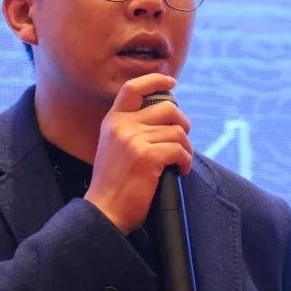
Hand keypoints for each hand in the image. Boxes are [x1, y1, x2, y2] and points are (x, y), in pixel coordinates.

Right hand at [84, 73, 192, 233]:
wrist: (104, 211)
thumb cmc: (113, 184)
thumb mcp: (114, 148)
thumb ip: (130, 130)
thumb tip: (165, 117)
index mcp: (112, 121)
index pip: (133, 88)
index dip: (155, 80)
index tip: (171, 82)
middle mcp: (122, 126)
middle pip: (168, 108)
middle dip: (182, 123)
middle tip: (183, 139)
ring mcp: (134, 140)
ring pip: (177, 131)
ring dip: (185, 148)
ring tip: (179, 162)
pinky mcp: (148, 157)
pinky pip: (180, 150)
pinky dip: (185, 161)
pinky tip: (180, 171)